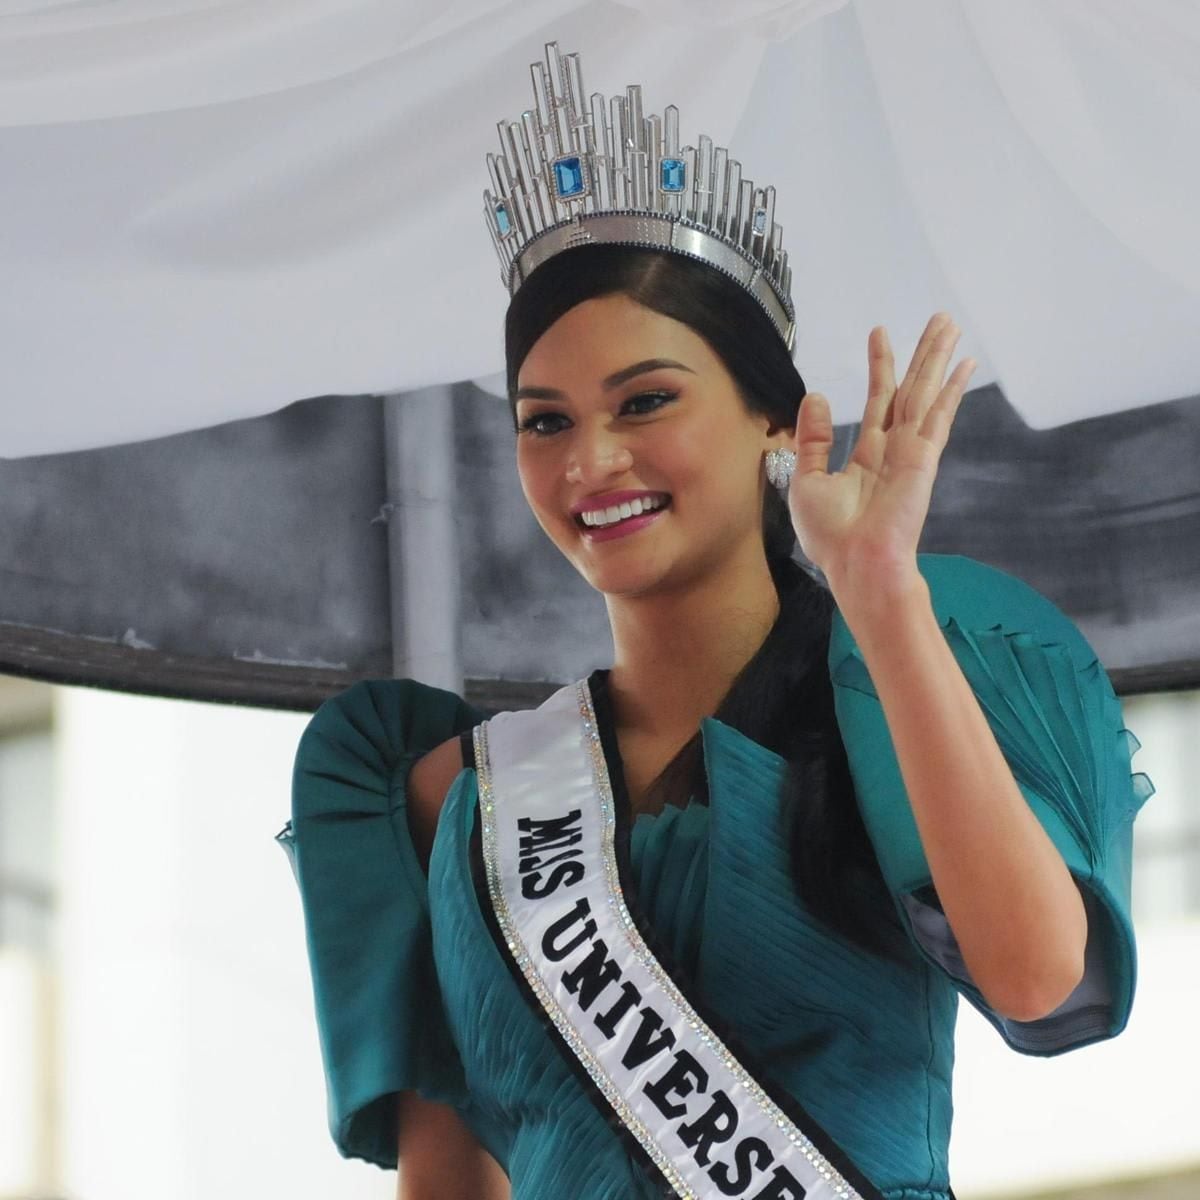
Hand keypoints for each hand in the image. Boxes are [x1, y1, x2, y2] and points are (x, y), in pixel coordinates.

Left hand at [785, 312, 975, 597]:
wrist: (856, 566)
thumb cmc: (831, 537)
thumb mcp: (806, 480)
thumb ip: (812, 439)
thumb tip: (815, 396)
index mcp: (868, 457)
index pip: (878, 401)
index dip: (880, 367)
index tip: (879, 334)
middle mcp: (893, 450)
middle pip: (910, 390)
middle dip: (922, 354)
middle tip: (938, 319)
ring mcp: (912, 453)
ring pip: (925, 393)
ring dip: (937, 358)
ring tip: (948, 324)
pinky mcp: (923, 459)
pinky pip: (937, 416)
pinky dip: (951, 389)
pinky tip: (963, 365)